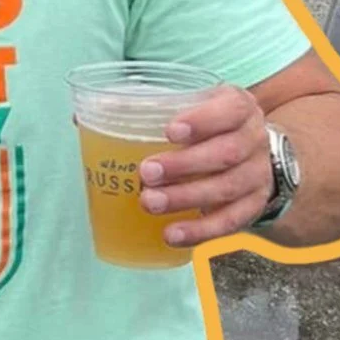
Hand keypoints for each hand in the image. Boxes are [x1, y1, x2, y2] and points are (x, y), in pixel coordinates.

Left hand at [136, 84, 273, 246]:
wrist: (252, 151)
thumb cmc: (208, 124)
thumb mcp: (191, 105)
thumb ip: (146, 109)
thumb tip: (81, 118)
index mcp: (239, 106)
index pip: (231, 109)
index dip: (202, 120)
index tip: (170, 131)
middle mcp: (254, 139)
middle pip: (227, 153)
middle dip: (185, 165)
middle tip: (146, 173)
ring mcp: (258, 174)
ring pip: (227, 188)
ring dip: (186, 198)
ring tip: (150, 204)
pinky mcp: (254, 205)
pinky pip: (231, 222)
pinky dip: (201, 231)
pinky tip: (172, 234)